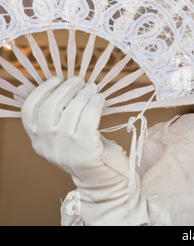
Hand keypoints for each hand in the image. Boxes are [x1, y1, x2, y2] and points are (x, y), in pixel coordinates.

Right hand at [22, 76, 149, 224]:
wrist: (103, 180)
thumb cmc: (84, 150)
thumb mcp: (61, 134)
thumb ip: (49, 114)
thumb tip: (22, 88)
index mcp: (37, 141)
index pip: (29, 110)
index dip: (42, 90)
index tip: (58, 79)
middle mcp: (48, 145)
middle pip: (51, 106)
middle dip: (67, 88)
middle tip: (80, 81)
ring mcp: (66, 149)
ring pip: (72, 110)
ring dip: (84, 94)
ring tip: (93, 89)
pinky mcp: (86, 151)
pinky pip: (88, 118)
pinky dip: (94, 104)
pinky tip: (100, 99)